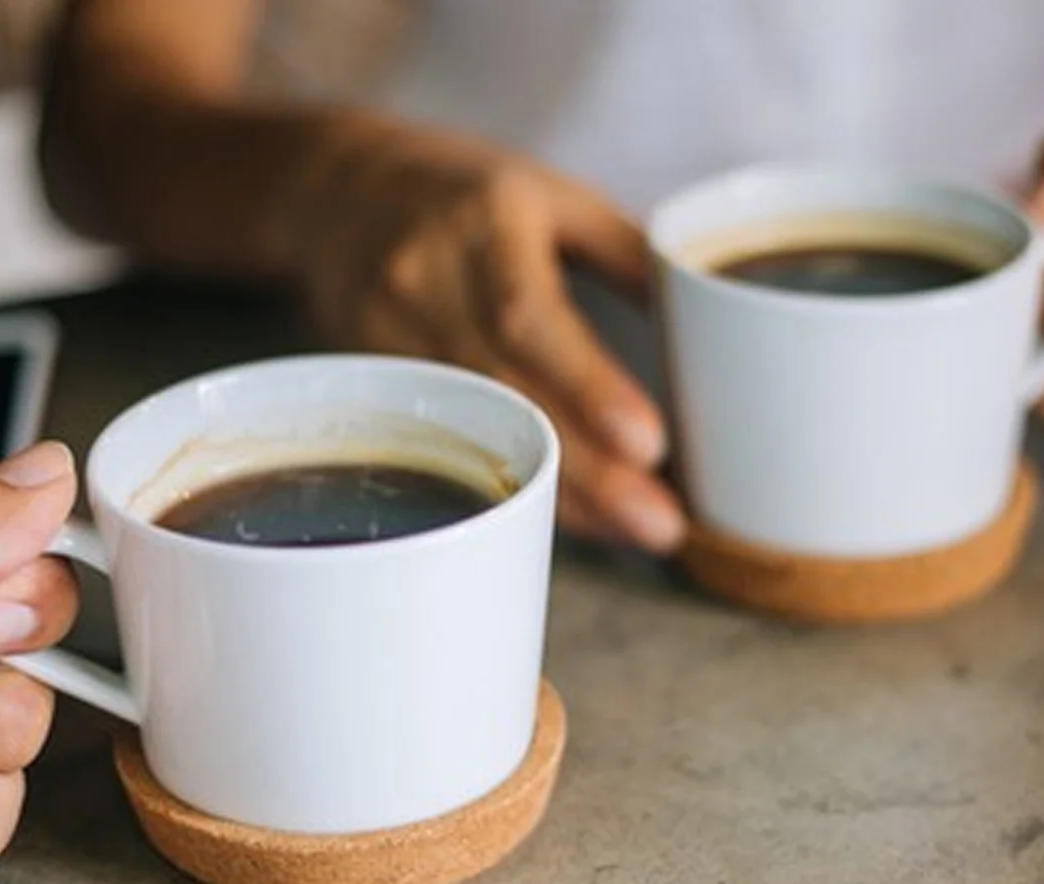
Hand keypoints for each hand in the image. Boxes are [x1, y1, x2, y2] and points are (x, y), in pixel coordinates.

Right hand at [297, 117, 684, 551]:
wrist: (334, 191)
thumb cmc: (469, 194)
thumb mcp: (552, 194)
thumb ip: (627, 251)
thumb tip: (710, 319)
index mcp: (483, 225)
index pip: (529, 315)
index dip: (587, 384)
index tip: (650, 443)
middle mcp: (425, 282)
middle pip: (506, 395)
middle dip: (588, 470)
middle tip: (663, 526)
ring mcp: (387, 338)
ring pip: (477, 436)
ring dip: (561, 495)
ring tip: (637, 532)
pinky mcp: (374, 382)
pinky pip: (449, 450)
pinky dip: (518, 487)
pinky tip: (574, 516)